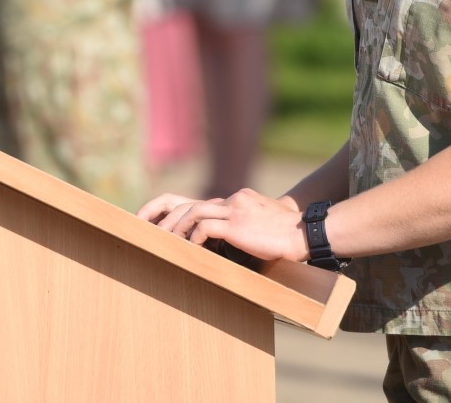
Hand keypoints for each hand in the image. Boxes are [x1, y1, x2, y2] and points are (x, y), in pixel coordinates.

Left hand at [138, 188, 307, 262]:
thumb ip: (240, 225)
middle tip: (145, 233)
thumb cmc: (285, 234)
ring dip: (175, 229)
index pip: (193, 201)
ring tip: (164, 244)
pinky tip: (189, 250)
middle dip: (162, 218)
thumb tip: (224, 241)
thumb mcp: (259, 223)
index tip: (151, 222)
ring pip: (193, 213)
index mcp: (234, 200)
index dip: (169, 210)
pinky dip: (194, 239)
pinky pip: (207, 228)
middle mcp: (231, 200)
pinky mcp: (238, 225)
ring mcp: (234, 210)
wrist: (304, 232)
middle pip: (186, 204)